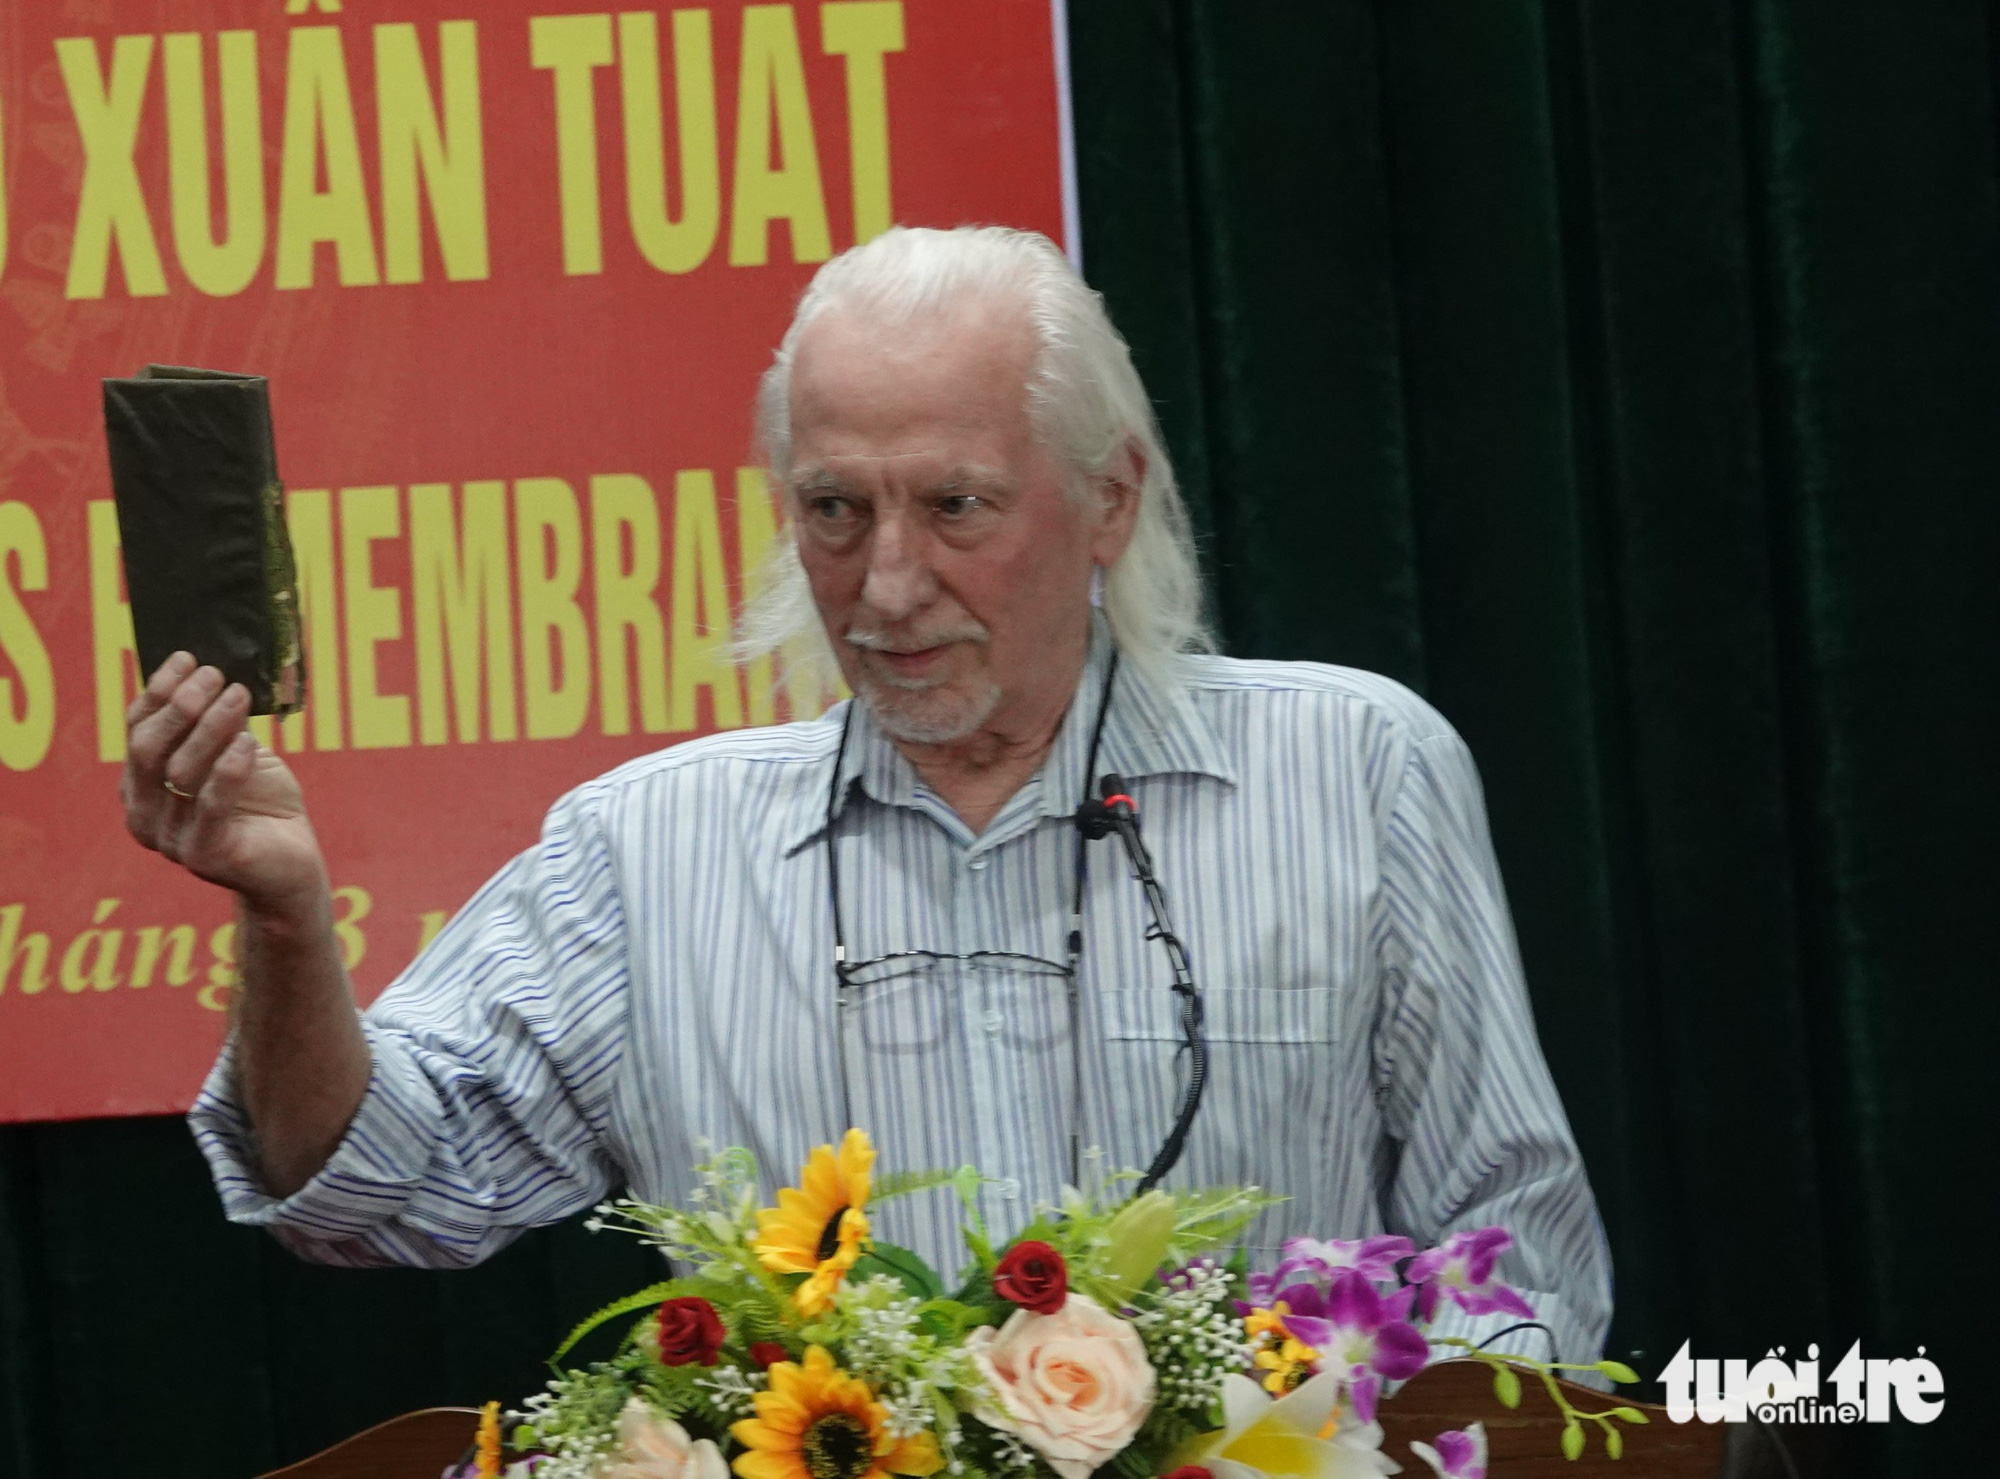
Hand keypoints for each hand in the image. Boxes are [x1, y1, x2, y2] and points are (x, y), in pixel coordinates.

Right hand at [122, 653, 326, 915]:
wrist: (292, 866)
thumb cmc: (262, 805)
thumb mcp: (238, 754)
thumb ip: (218, 725)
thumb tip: (212, 673)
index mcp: (142, 786)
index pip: (137, 730)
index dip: (158, 691)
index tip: (187, 658)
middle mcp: (145, 813)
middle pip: (148, 748)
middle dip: (180, 705)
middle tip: (214, 674)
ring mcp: (170, 839)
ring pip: (179, 771)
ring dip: (210, 726)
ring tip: (238, 695)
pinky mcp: (204, 856)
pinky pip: (211, 805)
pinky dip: (228, 770)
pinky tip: (247, 743)